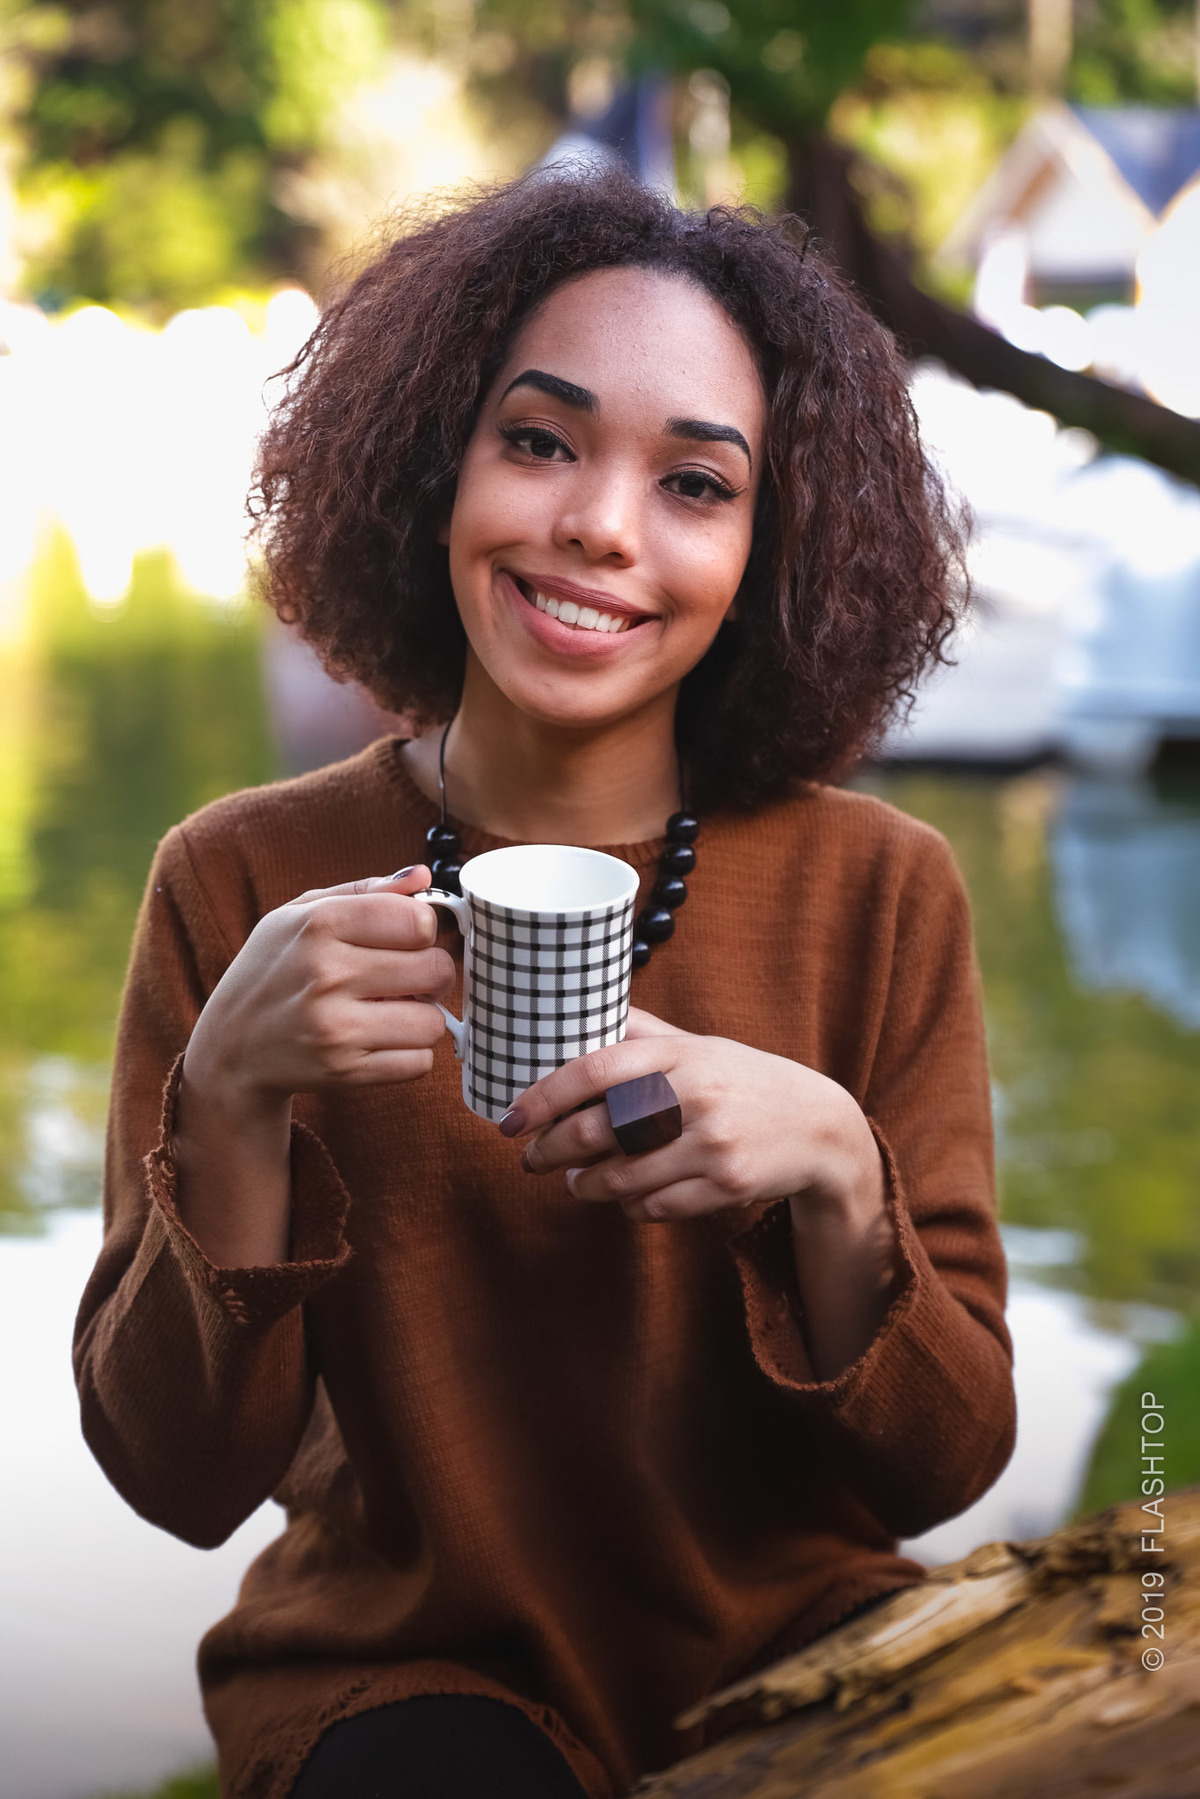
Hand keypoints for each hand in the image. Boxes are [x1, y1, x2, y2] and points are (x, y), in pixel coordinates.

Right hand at [181, 864, 454, 1120]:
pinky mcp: (345, 1071)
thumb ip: (365, 892)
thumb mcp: (299, 915)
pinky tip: (380, 1040)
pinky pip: (419, 1062)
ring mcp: (336, 1028)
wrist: (230, 1048)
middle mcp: (327, 975)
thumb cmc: (272, 971)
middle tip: (405, 978)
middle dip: (430, 973)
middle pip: (437, 970)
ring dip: (421, 1017)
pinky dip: (410, 1053)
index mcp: (318, 925)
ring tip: (391, 1011)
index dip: (422, 930)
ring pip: (434, 1021)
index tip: (405, 939)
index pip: (418, 921)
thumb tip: (422, 876)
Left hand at [505, 1008, 882, 1225]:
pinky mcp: (727, 1185)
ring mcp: (713, 1143)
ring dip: (586, 1186)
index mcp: (681, 1054)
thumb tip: (581, 1012)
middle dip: (552, 1150)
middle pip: (600, 1129)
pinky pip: (655, 1207)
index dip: (545, 1095)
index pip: (596, 1068)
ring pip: (622, 1178)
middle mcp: (695, 1096)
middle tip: (532, 1158)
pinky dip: (631, 1207)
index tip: (511, 1117)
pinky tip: (626, 1197)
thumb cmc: (746, 1082)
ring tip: (576, 1181)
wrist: (821, 1127)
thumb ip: (645, 1034)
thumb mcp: (701, 1047)